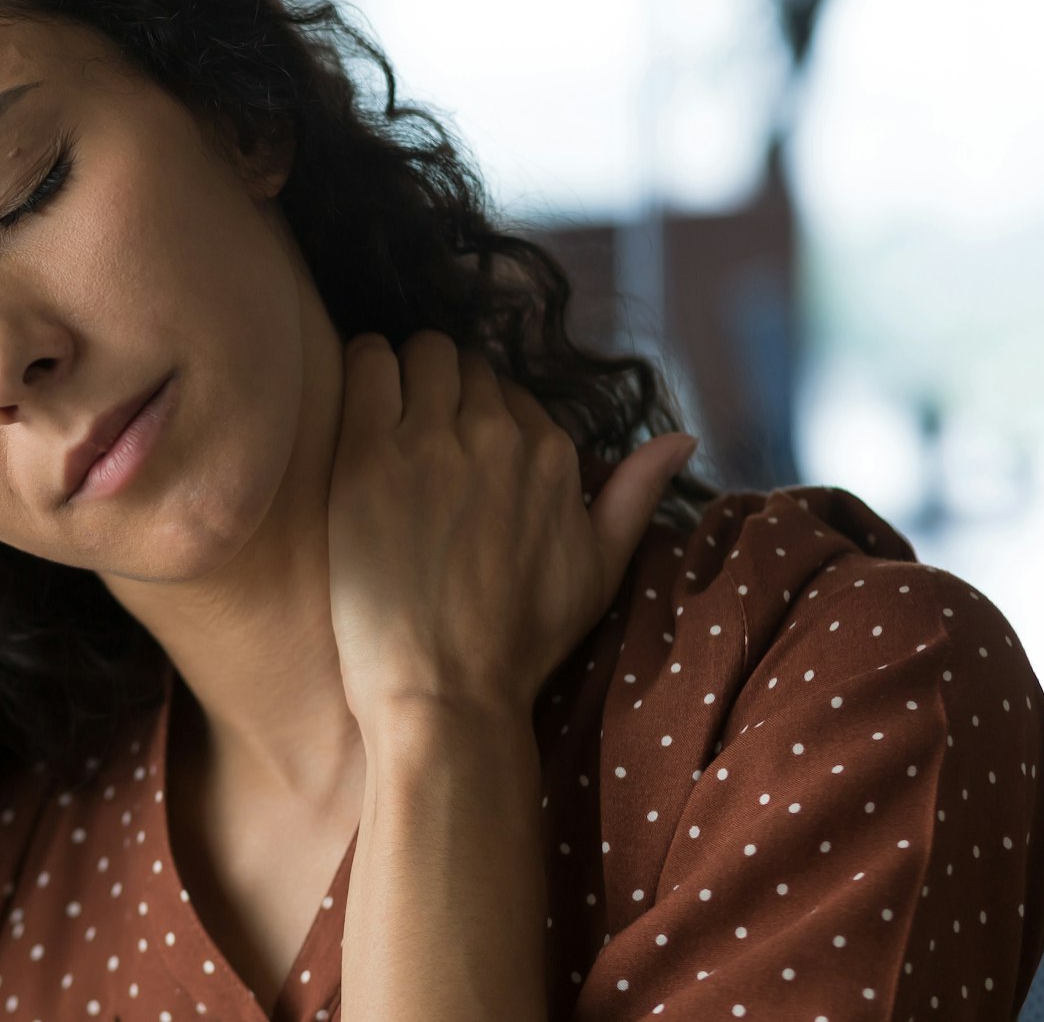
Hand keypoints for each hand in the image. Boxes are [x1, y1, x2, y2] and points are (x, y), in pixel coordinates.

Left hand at [325, 329, 695, 731]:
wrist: (446, 689)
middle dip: (444, 385)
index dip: (481, 412)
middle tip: (417, 425)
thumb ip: (637, 494)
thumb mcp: (600, 569)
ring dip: (405, 370)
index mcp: (552, 456)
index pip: (511, 392)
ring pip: (421, 353)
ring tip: (386, 408)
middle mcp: (499, 435)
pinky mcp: (370, 454)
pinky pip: (367, 365)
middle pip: (465, 364)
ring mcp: (433, 441)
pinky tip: (360, 394)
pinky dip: (365, 365)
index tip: (458, 442)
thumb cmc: (520, 640)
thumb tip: (683, 439)